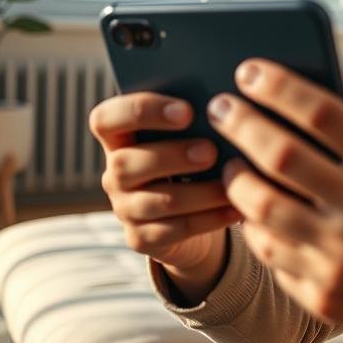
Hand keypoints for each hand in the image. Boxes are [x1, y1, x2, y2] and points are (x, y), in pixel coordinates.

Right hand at [89, 93, 240, 277]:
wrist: (197, 212)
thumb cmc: (197, 157)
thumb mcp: (193, 135)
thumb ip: (199, 119)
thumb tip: (228, 104)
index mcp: (120, 137)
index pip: (105, 119)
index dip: (141, 111)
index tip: (186, 111)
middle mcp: (115, 173)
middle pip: (126, 163)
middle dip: (172, 156)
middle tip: (211, 151)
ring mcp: (125, 208)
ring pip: (156, 201)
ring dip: (199, 192)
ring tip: (232, 182)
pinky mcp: (143, 238)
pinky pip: (174, 231)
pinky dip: (210, 219)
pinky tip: (237, 209)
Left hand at [213, 38, 342, 342]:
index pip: (323, 113)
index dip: (278, 86)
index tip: (250, 72)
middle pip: (282, 155)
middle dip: (241, 123)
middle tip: (221, 108)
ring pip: (262, 206)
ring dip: (237, 177)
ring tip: (233, 161)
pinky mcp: (324, 293)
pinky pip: (268, 250)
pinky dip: (253, 225)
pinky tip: (254, 208)